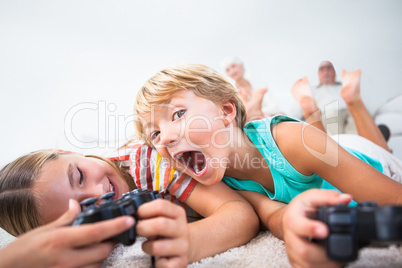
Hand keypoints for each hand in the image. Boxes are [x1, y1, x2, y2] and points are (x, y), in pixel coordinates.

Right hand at [0, 199, 134, 267]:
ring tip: (93, 248)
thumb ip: (66, 218)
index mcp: (60, 240)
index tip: (129, 220)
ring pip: (98, 265)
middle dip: (111, 242)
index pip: (96, 232)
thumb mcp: (44, 230)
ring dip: (101, 257)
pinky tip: (85, 260)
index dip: (116, 226)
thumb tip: (77, 204)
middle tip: (111, 235)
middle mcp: (66, 259)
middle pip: (103, 251)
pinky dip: (91, 266)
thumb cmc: (24, 250)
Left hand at [137, 199, 188, 267]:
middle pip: (160, 224)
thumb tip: (132, 216)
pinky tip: (158, 258)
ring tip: (148, 246)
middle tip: (138, 230)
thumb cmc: (169, 232)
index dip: (144, 210)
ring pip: (157, 247)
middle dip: (142, 227)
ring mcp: (183, 247)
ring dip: (146, 247)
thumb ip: (152, 214)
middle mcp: (182, 229)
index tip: (137, 214)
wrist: (187, 246)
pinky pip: (162, 264)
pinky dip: (156, 263)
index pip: (161, 206)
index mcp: (178, 214)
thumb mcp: (165, 217)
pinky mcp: (181, 262)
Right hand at [282, 189, 351, 267]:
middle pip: (303, 252)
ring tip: (340, 258)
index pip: (298, 226)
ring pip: (307, 266)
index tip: (324, 231)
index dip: (311, 229)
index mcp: (292, 219)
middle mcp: (289, 237)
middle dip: (325, 254)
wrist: (290, 220)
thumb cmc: (303, 208)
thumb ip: (329, 197)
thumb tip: (347, 199)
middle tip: (341, 252)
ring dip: (327, 265)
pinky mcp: (295, 263)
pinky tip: (331, 263)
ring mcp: (291, 252)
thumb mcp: (312, 197)